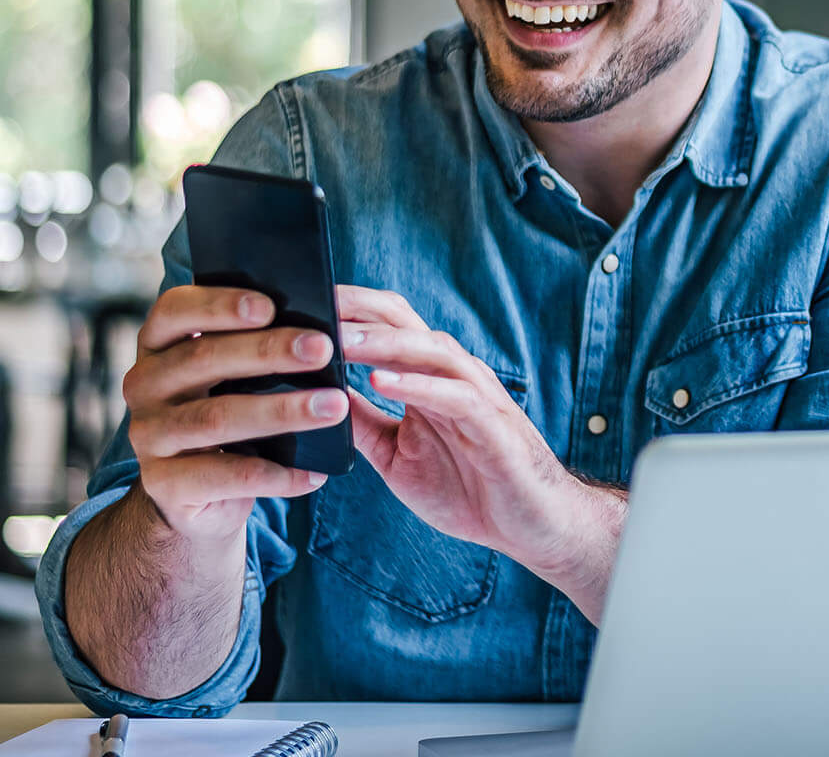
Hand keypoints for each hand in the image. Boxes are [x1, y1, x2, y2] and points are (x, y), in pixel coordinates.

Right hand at [121, 285, 346, 545]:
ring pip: (216, 417)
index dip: (219, 304)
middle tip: (322, 350)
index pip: (174, 310)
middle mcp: (143, 385)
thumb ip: (248, 350)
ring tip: (333, 407)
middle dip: (266, 351)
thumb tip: (313, 333)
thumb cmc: (220, 416)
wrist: (191, 495)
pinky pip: (226, 476)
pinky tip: (315, 472)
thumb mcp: (224, 378)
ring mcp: (149, 435)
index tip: (270, 306)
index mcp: (156, 346)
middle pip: (202, 358)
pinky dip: (276, 474)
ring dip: (281, 411)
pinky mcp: (164, 483)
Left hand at [334, 285, 625, 618]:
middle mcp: (449, 374)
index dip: (343, 310)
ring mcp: (474, 395)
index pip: (381, 325)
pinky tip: (381, 381)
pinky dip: (417, 385)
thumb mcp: (393, 453)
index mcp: (424, 376)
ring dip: (380, 342)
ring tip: (339, 338)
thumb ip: (358, 421)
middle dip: (355, 310)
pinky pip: (454, 395)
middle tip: (309, 302)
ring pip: (427, 350)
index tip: (296, 301)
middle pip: (401, 322)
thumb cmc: (465, 486)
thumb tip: (311, 394)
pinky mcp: (492, 425)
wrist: (531, 528)